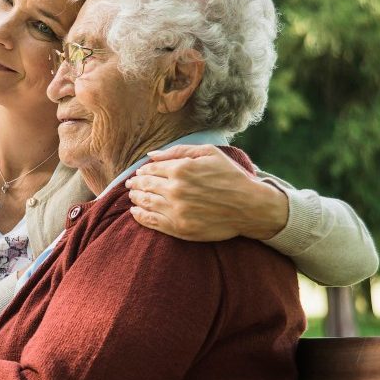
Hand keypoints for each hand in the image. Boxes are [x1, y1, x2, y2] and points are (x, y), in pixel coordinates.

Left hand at [125, 144, 288, 241]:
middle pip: (145, 185)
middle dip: (135, 184)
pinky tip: (136, 212)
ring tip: (133, 196)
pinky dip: (140, 216)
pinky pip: (151, 221)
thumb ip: (178, 151)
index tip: (140, 173)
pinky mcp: (179, 228)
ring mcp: (176, 210)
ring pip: (145, 203)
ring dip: (135, 198)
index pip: (150, 170)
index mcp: (181, 169)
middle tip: (130, 184)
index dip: (142, 171)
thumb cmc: (230, 176)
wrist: (250, 207)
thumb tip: (151, 155)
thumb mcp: (208, 154)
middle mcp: (175, 190)